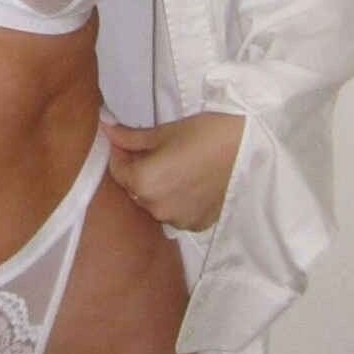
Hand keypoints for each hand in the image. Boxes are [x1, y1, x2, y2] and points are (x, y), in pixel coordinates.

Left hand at [99, 112, 245, 233]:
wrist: (247, 148)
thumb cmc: (203, 134)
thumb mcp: (163, 132)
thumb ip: (130, 138)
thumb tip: (105, 128)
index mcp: (144, 184)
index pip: (117, 171)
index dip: (119, 153)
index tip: (127, 140)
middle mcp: (157, 209)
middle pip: (135, 189)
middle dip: (138, 171)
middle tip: (153, 150)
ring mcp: (178, 221)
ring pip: (155, 203)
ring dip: (157, 187)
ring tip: (174, 165)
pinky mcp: (197, 224)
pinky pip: (175, 212)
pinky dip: (176, 199)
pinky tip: (189, 181)